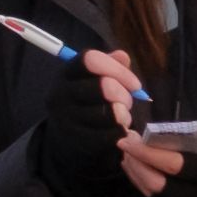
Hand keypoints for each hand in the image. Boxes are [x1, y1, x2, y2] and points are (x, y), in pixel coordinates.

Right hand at [24, 51, 142, 196]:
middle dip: (125, 95)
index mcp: (67, 72)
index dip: (118, 70)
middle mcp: (61, 93)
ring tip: (123, 117)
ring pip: (109, 113)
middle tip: (127, 102)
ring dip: (124, 115)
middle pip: (105, 87)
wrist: (67, 135)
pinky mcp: (76, 140)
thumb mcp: (94, 78)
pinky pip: (110, 135)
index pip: (91, 60)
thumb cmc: (87, 100)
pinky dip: (121, 132)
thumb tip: (123, 57)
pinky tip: (121, 130)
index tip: (135, 84)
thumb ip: (110, 65)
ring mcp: (65, 118)